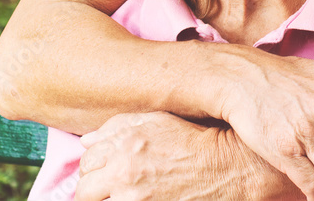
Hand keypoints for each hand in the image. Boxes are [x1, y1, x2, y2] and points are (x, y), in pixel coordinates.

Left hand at [76, 112, 286, 200]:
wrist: (228, 167)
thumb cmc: (194, 140)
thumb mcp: (158, 120)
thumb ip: (118, 126)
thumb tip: (87, 141)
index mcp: (123, 147)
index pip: (86, 162)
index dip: (94, 167)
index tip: (104, 170)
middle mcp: (124, 175)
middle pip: (85, 191)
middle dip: (94, 189)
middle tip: (109, 188)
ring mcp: (135, 200)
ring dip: (107, 199)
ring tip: (124, 194)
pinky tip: (136, 198)